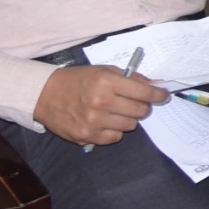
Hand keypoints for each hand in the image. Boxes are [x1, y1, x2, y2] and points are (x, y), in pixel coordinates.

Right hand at [34, 64, 167, 145]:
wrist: (44, 94)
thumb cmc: (77, 80)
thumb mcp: (103, 71)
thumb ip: (129, 78)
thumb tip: (153, 85)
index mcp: (107, 82)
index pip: (144, 92)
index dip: (158, 95)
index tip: (163, 95)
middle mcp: (101, 103)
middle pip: (141, 111)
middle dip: (143, 106)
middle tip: (136, 103)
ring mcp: (94, 122)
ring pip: (130, 126)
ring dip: (128, 118)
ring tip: (116, 111)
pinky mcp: (87, 136)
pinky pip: (115, 137)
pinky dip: (115, 130)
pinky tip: (105, 122)